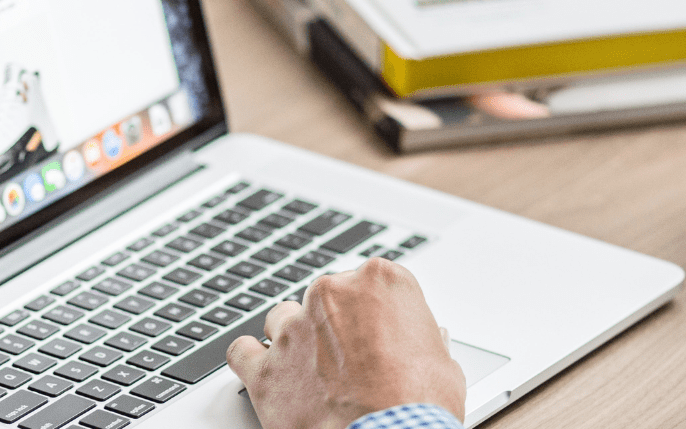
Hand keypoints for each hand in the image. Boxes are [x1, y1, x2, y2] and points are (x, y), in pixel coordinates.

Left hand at [226, 258, 466, 428]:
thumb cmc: (419, 405)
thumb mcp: (443, 365)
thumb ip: (424, 341)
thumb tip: (426, 343)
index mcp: (380, 282)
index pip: (372, 284)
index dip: (374, 314)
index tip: (379, 334)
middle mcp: (331, 295)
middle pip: (325, 298)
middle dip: (335, 325)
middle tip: (352, 360)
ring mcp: (293, 330)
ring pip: (282, 318)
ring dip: (294, 340)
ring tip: (312, 371)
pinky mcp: (265, 368)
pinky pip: (242, 352)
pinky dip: (252, 361)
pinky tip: (268, 374)